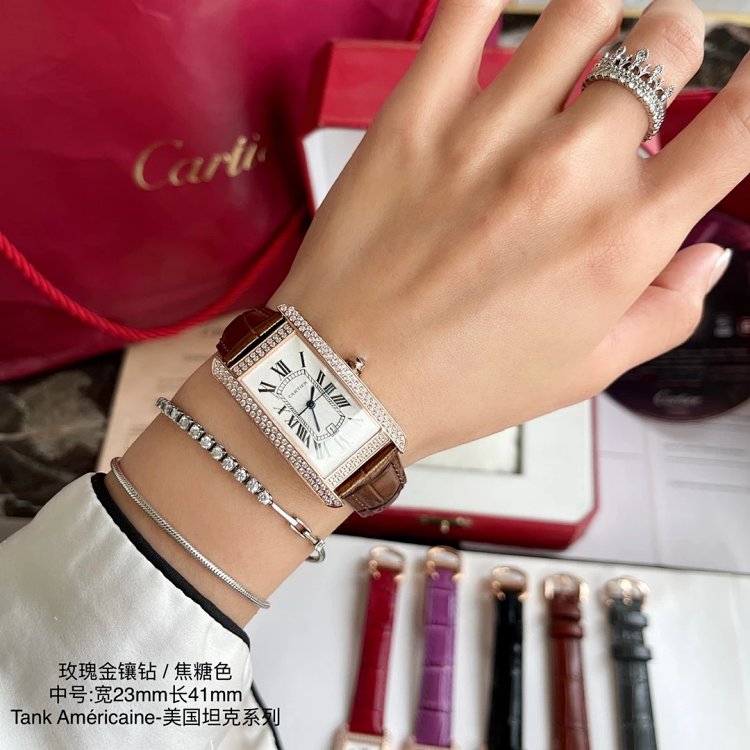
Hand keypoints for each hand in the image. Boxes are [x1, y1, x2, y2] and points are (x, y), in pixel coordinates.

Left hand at [269, 0, 748, 464]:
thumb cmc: (462, 382)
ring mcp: (487, 136)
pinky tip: (502, 13)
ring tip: (575, 53)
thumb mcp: (585, 370)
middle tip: (640, 72)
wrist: (348, 380)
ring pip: (582, 8)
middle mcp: (567, 173)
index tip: (745, 77)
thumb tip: (705, 255)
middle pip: (665, 38)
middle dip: (669, 44)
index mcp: (622, 240)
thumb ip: (665, 310)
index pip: (739, 125)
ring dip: (596, 20)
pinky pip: (467, 10)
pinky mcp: (414, 118)